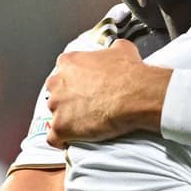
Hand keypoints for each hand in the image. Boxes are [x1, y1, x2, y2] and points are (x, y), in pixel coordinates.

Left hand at [46, 40, 170, 145]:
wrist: (137, 95)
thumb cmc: (130, 74)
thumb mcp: (123, 49)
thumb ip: (112, 50)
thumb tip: (116, 50)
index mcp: (69, 63)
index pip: (64, 72)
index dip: (76, 82)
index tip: (87, 88)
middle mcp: (57, 83)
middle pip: (56, 94)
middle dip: (69, 100)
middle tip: (88, 106)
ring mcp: (57, 106)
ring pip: (55, 115)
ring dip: (68, 120)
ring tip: (87, 125)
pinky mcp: (62, 127)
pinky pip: (54, 138)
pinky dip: (62, 140)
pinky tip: (73, 140)